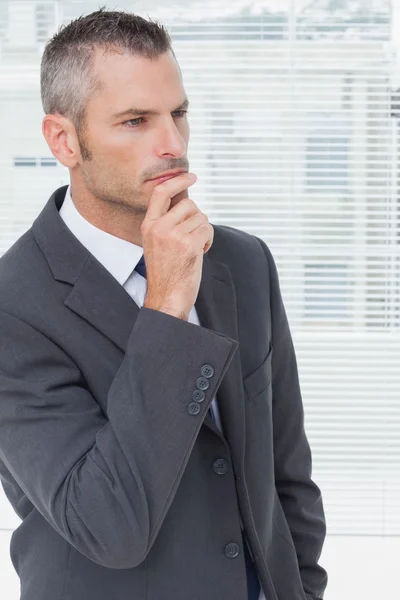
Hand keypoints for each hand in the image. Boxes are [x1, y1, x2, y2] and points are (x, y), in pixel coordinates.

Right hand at [141, 172, 213, 320]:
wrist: (166, 297)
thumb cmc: (165, 272)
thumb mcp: (157, 243)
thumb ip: (168, 221)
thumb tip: (186, 199)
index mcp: (148, 225)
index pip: (161, 193)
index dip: (178, 180)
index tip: (191, 176)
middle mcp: (159, 228)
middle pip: (189, 204)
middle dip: (197, 218)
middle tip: (193, 235)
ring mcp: (174, 236)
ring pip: (201, 218)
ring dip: (203, 231)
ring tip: (194, 247)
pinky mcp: (189, 245)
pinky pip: (207, 230)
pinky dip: (208, 240)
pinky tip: (200, 252)